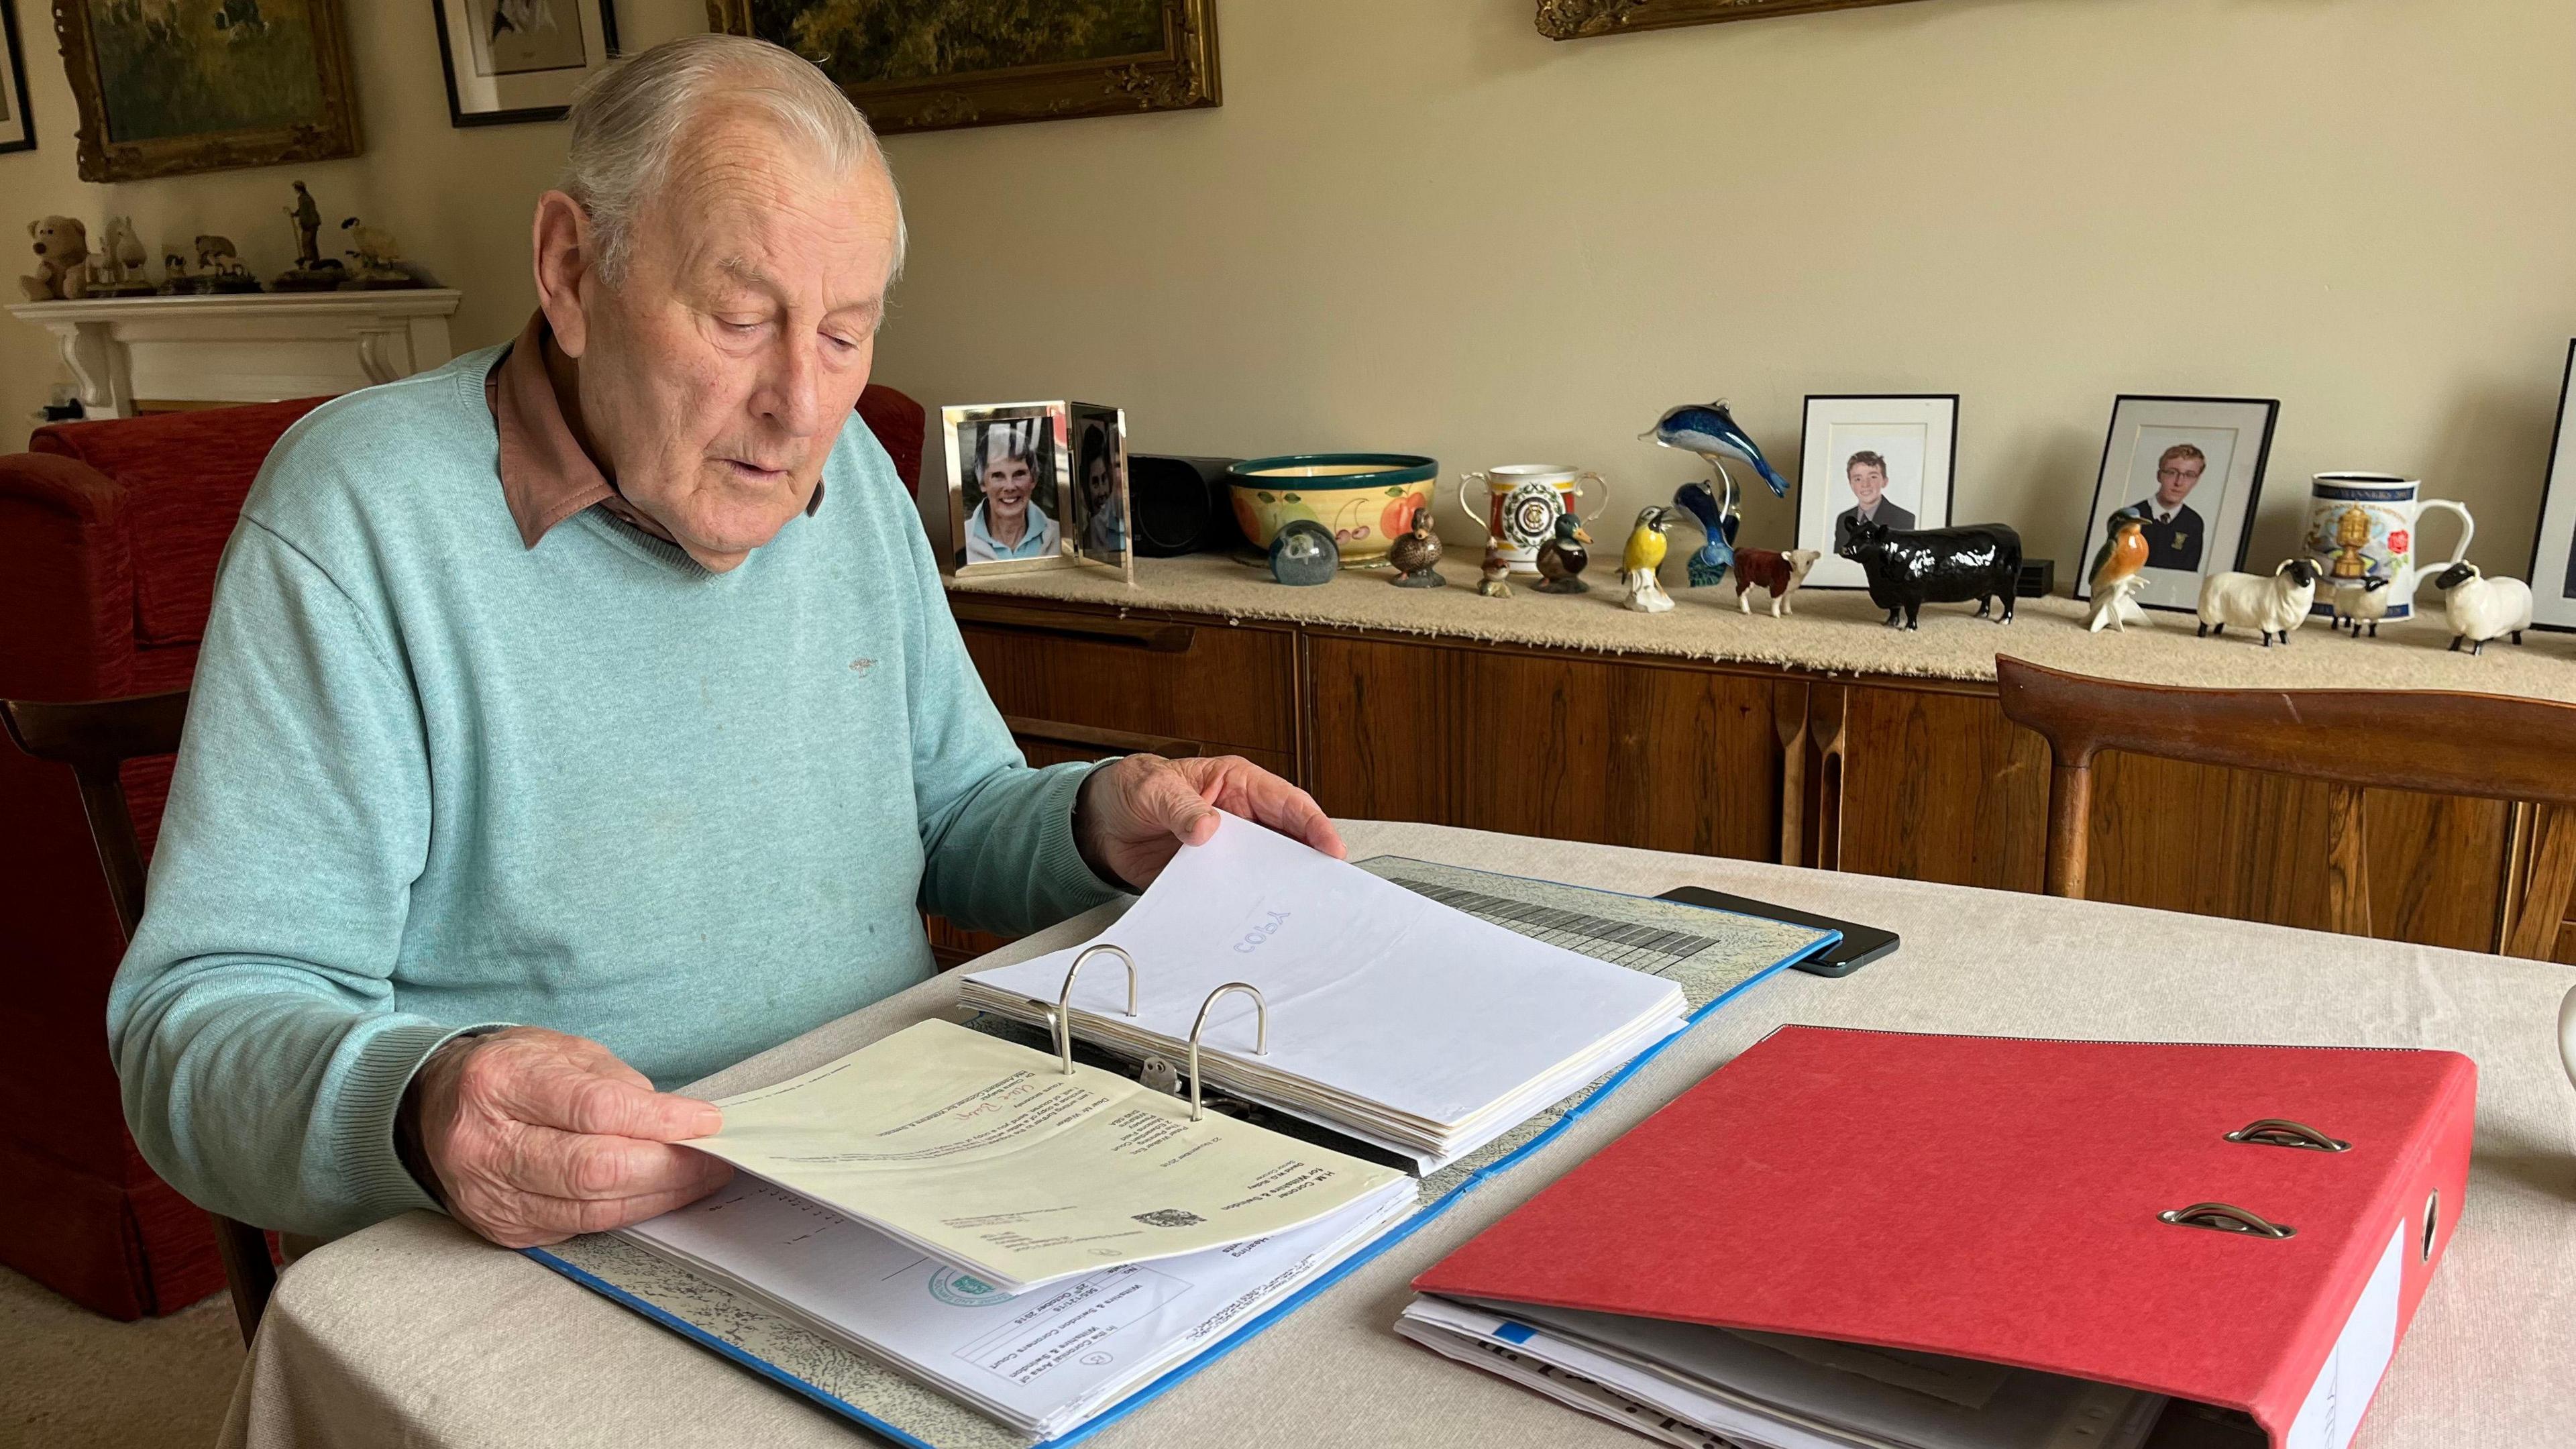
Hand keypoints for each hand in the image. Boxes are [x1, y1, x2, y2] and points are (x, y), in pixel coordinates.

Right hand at [406, 1027, 731, 1248]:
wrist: (432, 1109)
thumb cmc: (509, 1074)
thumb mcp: (559, 1050)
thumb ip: (616, 1083)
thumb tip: (677, 1121)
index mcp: (500, 1083)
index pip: (595, 1109)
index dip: (660, 1120)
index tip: (707, 1121)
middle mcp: (486, 1144)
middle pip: (595, 1169)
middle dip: (669, 1168)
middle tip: (714, 1158)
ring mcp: (490, 1195)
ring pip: (592, 1209)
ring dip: (658, 1196)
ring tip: (698, 1178)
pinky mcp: (503, 1229)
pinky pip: (580, 1228)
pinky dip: (627, 1212)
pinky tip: (656, 1195)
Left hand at [1075, 754, 1343, 889]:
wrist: (1099, 824)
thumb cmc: (1132, 790)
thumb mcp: (1154, 789)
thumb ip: (1181, 807)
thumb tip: (1207, 827)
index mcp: (1236, 785)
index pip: (1287, 803)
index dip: (1314, 825)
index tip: (1331, 848)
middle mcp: (1240, 819)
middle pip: (1287, 841)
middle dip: (1308, 863)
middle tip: (1325, 889)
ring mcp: (1228, 850)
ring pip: (1267, 871)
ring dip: (1279, 889)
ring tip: (1296, 911)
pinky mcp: (1211, 877)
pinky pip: (1235, 893)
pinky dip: (1244, 906)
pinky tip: (1251, 920)